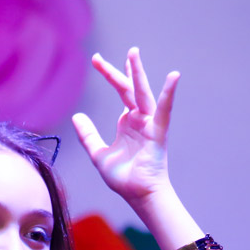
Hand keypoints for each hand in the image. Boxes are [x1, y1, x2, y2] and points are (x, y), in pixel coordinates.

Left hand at [72, 48, 178, 204]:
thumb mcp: (98, 154)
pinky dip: (168, 94)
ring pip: (143, 94)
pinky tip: (173, 77)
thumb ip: (88, 135)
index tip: (96, 60)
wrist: (138, 195)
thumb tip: (76, 116)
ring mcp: (150, 124)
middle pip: (128, 88)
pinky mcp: (158, 133)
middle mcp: (139, 119)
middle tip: (99, 57)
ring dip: (138, 74)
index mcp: (127, 121)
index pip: (121, 91)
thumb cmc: (123, 178)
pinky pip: (164, 110)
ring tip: (132, 54)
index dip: (110, 74)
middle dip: (117, 71)